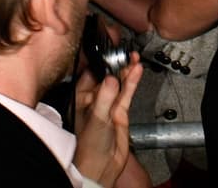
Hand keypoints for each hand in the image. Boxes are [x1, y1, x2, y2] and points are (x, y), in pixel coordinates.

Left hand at [73, 53, 142, 187]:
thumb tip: (112, 78)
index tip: (111, 50)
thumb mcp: (96, 118)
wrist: (101, 167)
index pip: (91, 73)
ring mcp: (108, 104)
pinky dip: (133, 81)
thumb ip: (105, 97)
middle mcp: (94, 99)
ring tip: (134, 57)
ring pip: (119, 82)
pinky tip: (137, 70)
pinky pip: (127, 92)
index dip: (101, 61)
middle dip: (117, 63)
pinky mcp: (120, 111)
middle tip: (126, 52)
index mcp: (81, 98)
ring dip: (126, 70)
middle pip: (107, 75)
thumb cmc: (89, 147)